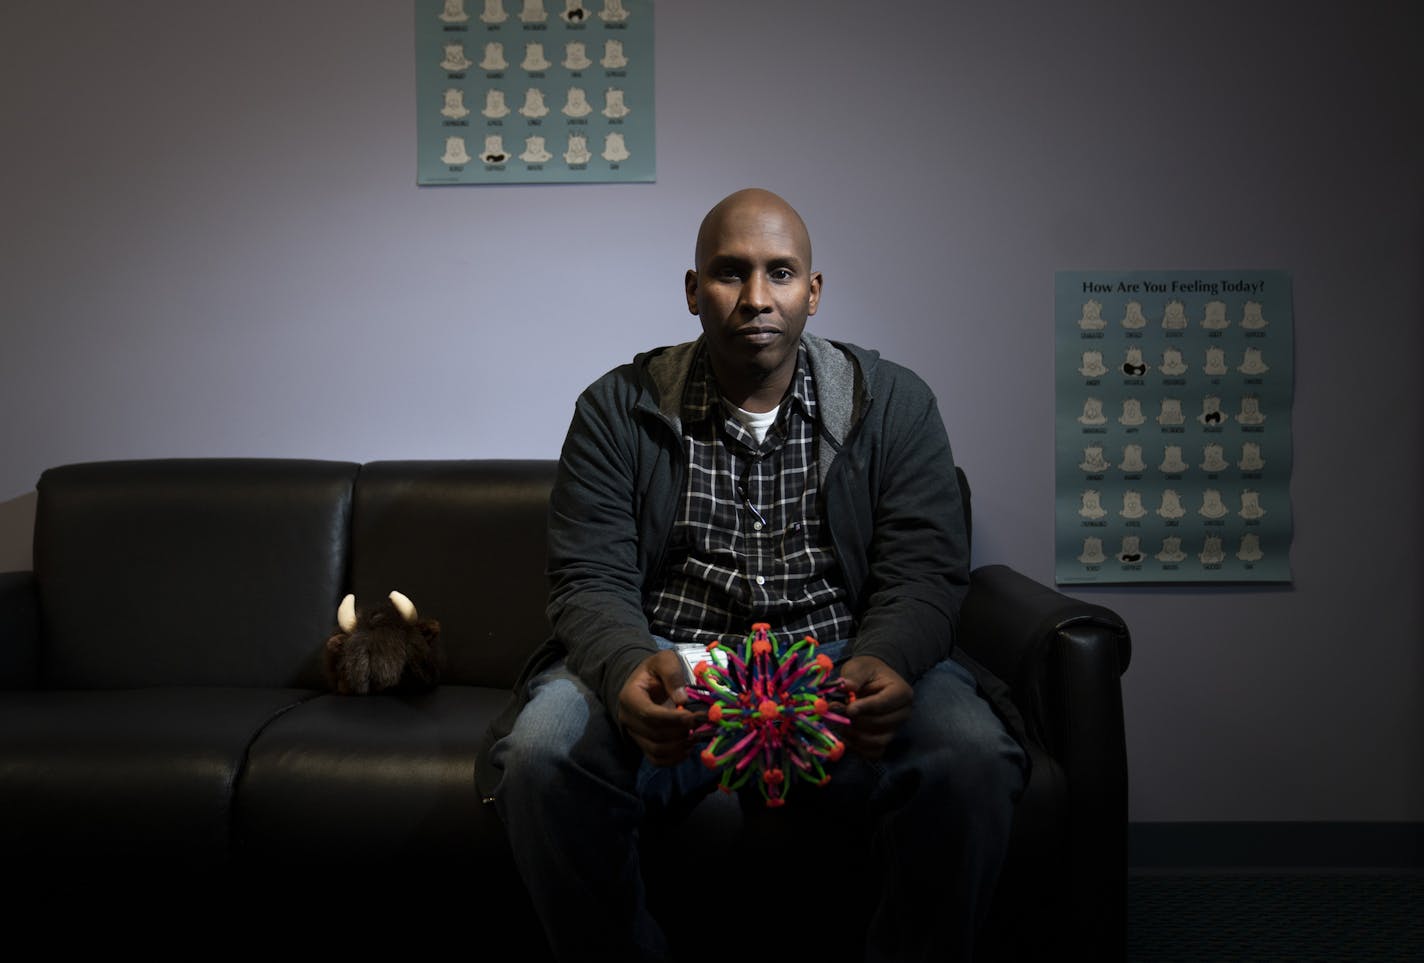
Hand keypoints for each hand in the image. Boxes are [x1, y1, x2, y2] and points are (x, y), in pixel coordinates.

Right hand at [617, 649, 700, 765]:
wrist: (646, 682)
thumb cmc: (655, 671)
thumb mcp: (664, 660)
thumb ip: (672, 674)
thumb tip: (682, 699)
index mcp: (629, 697)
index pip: (648, 714)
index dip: (672, 719)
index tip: (692, 717)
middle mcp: (628, 719)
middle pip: (654, 734)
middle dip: (681, 732)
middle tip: (702, 724)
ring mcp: (635, 734)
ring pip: (657, 750)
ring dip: (680, 746)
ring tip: (697, 735)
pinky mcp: (644, 745)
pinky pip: (658, 760)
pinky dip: (675, 758)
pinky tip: (689, 746)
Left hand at [835, 655, 912, 760]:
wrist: (872, 680)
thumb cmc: (867, 672)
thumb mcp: (860, 667)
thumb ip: (853, 676)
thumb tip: (845, 685)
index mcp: (901, 692)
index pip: (884, 703)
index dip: (865, 707)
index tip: (849, 708)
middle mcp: (903, 713)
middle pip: (880, 724)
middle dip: (856, 721)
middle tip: (836, 713)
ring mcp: (895, 729)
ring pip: (878, 741)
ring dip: (855, 736)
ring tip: (840, 725)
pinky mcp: (885, 740)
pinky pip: (874, 753)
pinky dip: (859, 749)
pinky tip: (846, 737)